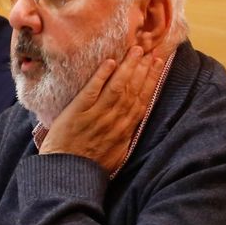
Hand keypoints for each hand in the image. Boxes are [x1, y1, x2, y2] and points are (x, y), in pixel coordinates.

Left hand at [40, 45, 162, 171]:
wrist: (67, 173)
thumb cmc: (90, 166)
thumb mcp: (116, 154)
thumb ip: (125, 136)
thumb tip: (134, 122)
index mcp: (125, 130)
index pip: (143, 100)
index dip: (152, 80)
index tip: (158, 64)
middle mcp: (115, 120)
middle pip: (133, 90)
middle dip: (143, 69)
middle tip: (149, 50)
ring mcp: (97, 115)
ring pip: (117, 87)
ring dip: (128, 67)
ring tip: (135, 50)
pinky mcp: (78, 112)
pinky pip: (92, 90)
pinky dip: (102, 75)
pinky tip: (110, 62)